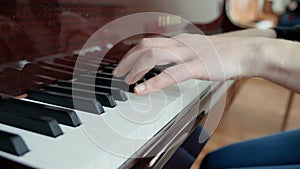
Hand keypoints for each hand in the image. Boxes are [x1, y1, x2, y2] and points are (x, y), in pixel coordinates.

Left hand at [113, 33, 257, 94]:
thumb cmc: (225, 55)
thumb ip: (183, 57)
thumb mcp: (198, 52)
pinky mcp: (196, 66)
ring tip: (126, 80)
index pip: (150, 42)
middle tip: (119, 71)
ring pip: (153, 56)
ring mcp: (187, 54)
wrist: (246, 53)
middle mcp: (180, 44)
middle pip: (146, 47)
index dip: (134, 52)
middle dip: (129, 59)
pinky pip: (170, 74)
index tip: (126, 62)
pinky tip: (141, 89)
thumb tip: (171, 66)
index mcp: (180, 41)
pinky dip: (153, 82)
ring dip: (136, 68)